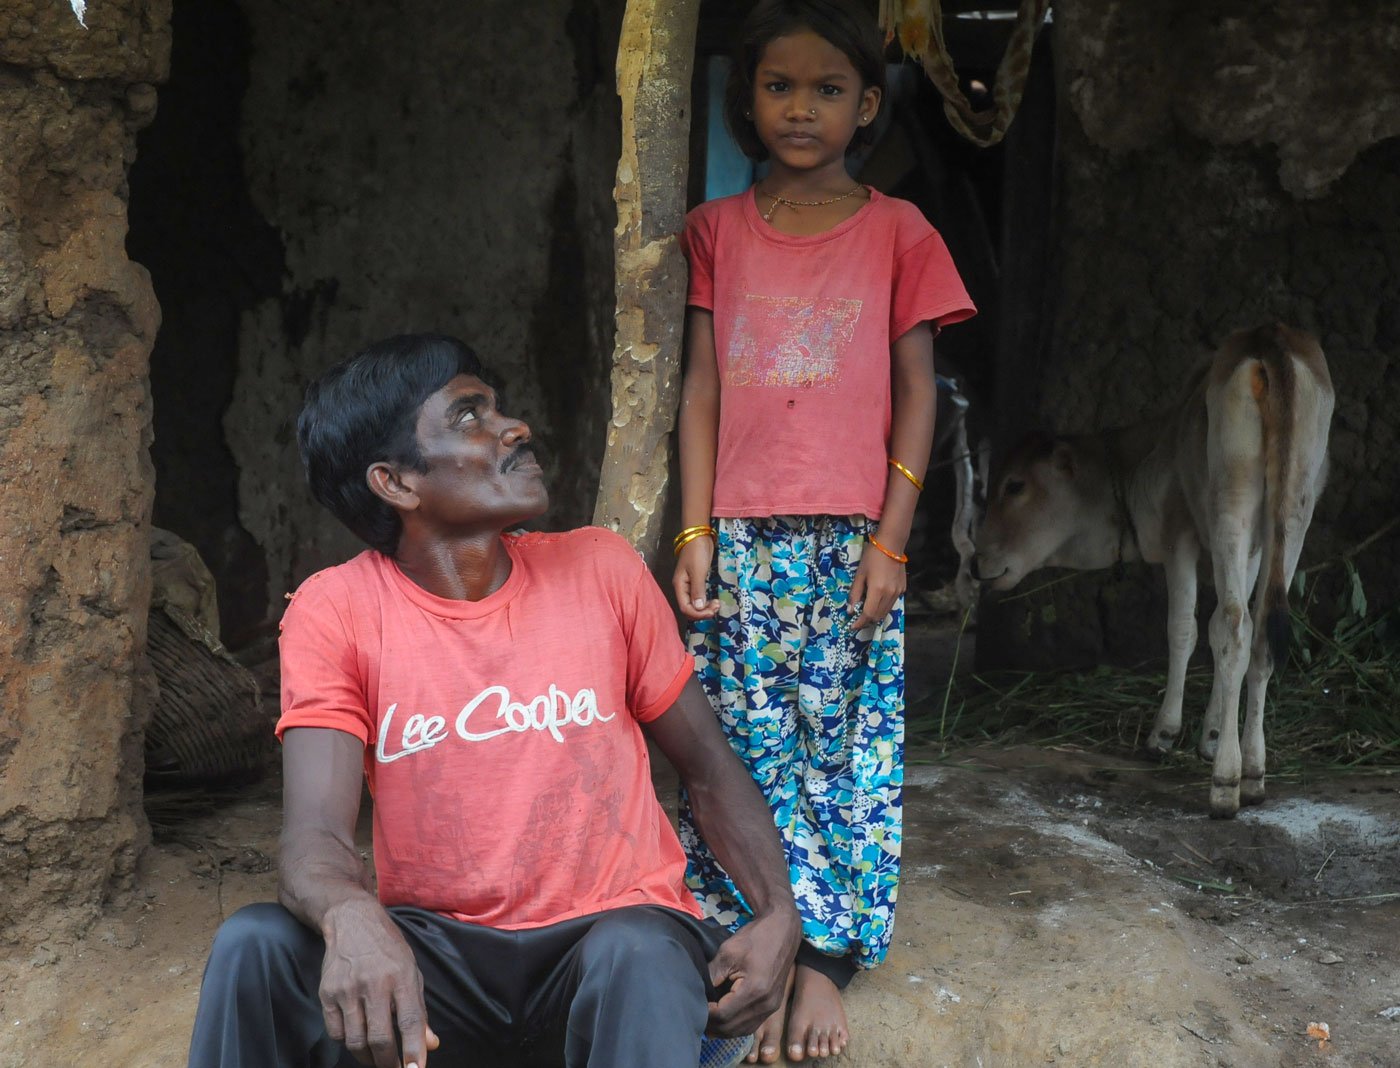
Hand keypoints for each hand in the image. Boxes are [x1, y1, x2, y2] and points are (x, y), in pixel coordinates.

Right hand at [319, 898, 439, 1066]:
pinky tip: (358, 1039)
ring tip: (378, 1060)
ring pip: (356, 1041)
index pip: (410, 1020)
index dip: (414, 1049)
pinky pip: (337, 1033)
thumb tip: (430, 1045)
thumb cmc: (388, 950)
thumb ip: (419, 1010)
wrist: (352, 921)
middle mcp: (374, 983)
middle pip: (380, 1038)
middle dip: (388, 1063)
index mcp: (401, 976)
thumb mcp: (411, 972)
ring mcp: (348, 989)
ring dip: (368, 1059)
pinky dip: (349, 1043)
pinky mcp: (327, 993)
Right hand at [673, 536, 719, 619]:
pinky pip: (699, 598)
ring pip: (695, 605)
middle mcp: (682, 588)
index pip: (685, 608)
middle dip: (702, 612)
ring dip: (705, 608)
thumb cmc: (696, 552)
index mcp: (680, 586)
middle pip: (689, 609)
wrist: (699, 537)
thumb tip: (698, 608)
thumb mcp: (698, 571)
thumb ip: (697, 590)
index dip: (698, 614)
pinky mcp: (696, 582)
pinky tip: (714, 601)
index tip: (712, 611)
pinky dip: (706, 602)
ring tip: (717, 604)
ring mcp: (689, 586)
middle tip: (717, 607)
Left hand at [705, 909, 800, 1036]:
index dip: (706, 1015)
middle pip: (732, 1028)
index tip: (694, 1006)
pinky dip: (736, 1026)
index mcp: (754, 990)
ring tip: (708, 1020)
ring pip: (742, 1030)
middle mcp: (766, 1004)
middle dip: (712, 1025)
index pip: (723, 1016)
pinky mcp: (773, 1005)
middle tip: (697, 1016)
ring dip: (723, 1029)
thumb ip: (712, 976)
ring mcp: (772, 1007)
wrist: (782, 930)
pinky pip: (752, 1024)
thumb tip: (698, 994)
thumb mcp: (727, 953)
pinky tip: (724, 1020)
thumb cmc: (755, 938)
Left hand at [849, 544, 905, 629]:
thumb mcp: (859, 575)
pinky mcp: (902, 589)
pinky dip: (883, 607)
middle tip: (857, 620)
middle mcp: (890, 594)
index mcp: (877, 591)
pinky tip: (876, 601)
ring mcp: (898, 592)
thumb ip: (855, 594)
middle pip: (878, 616)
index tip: (852, 627)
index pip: (869, 614)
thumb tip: (850, 611)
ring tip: (865, 613)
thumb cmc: (872, 557)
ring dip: (875, 615)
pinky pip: (891, 603)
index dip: (860, 623)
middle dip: (867, 621)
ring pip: (886, 611)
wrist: (891, 545)